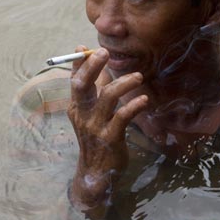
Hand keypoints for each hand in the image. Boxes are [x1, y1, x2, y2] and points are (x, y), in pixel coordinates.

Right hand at [67, 46, 148, 211]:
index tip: (82, 47)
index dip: (78, 64)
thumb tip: (101, 68)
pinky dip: (134, 106)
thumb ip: (96, 91)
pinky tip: (144, 100)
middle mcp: (83, 114)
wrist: (96, 172)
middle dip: (92, 66)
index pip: (74, 80)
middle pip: (83, 85)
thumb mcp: (91, 114)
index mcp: (77, 106)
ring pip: (107, 97)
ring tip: (138, 77)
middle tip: (104, 52)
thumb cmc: (96, 138)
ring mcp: (95, 126)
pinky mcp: (110, 137)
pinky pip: (122, 117)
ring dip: (123, 84)